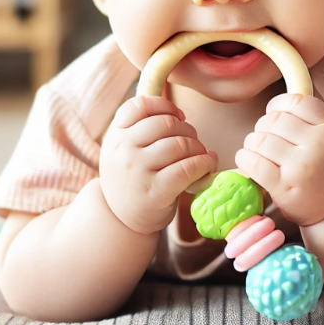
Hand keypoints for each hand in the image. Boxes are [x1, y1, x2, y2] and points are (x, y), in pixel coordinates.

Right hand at [100, 96, 217, 234]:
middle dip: (187, 129)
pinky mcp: (156, 192)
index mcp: (116, 135)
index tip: (178, 117)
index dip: (166, 106)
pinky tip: (207, 164)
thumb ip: (139, 126)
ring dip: (198, 147)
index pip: (141, 105)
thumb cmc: (132, 176)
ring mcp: (138, 171)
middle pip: (166, 123)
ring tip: (200, 154)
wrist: (121, 219)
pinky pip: (187, 168)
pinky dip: (204, 163)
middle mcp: (124, 150)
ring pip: (179, 144)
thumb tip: (177, 111)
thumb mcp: (124, 148)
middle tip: (192, 140)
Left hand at [235, 93, 323, 227]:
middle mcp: (319, 145)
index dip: (278, 105)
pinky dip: (244, 158)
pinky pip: (252, 162)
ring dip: (252, 143)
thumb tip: (278, 100)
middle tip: (267, 138)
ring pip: (259, 139)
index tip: (274, 114)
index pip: (295, 102)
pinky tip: (248, 161)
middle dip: (263, 127)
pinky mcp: (284, 187)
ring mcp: (301, 167)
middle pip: (273, 120)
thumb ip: (314, 114)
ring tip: (259, 151)